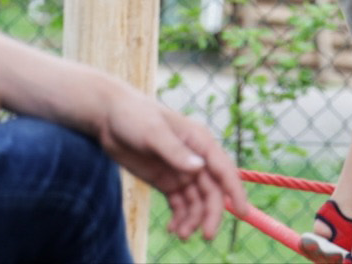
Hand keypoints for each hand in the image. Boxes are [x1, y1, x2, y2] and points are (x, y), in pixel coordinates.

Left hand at [98, 92, 247, 240]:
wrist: (108, 117)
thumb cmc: (133, 115)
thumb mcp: (153, 132)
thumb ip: (175, 151)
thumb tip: (199, 168)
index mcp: (199, 141)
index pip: (224, 169)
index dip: (236, 191)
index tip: (243, 212)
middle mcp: (195, 158)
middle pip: (212, 191)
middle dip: (212, 214)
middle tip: (206, 236)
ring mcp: (181, 171)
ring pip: (196, 201)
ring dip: (193, 219)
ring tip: (181, 234)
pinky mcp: (166, 181)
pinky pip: (179, 204)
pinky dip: (180, 218)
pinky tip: (173, 229)